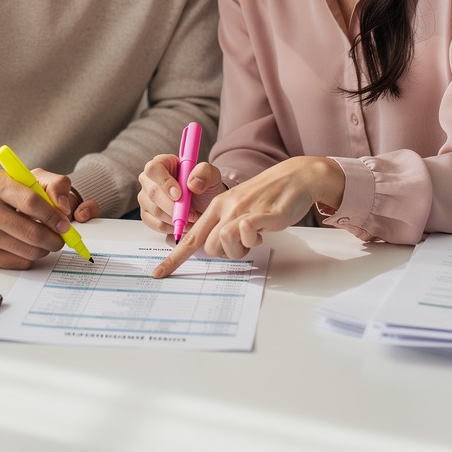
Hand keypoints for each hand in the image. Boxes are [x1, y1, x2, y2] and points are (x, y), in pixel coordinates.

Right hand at [0, 169, 94, 268]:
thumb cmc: (6, 191)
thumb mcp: (30, 177)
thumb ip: (55, 184)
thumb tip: (65, 208)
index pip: (31, 202)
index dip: (53, 215)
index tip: (65, 223)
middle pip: (31, 232)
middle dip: (54, 238)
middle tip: (61, 237)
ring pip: (28, 251)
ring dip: (45, 248)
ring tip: (46, 239)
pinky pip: (19, 262)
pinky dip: (32, 256)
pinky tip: (30, 245)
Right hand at [137, 154, 225, 236]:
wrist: (205, 205)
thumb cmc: (204, 187)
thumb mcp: (211, 175)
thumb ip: (204, 173)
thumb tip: (192, 184)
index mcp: (161, 163)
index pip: (154, 169)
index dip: (165, 183)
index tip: (179, 195)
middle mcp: (149, 179)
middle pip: (152, 192)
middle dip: (173, 206)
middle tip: (191, 214)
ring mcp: (146, 197)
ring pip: (154, 210)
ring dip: (175, 218)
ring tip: (192, 219)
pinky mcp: (147, 214)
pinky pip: (155, 224)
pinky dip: (171, 228)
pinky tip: (183, 224)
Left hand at [152, 156, 344, 277]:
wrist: (292, 178)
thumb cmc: (265, 197)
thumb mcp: (237, 208)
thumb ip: (223, 227)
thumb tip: (214, 248)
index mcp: (216, 206)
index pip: (190, 237)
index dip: (175, 258)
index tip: (159, 274)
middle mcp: (225, 207)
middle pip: (209, 247)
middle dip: (224, 253)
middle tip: (243, 242)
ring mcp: (243, 209)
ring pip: (225, 243)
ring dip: (240, 248)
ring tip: (254, 235)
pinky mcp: (263, 213)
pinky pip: (246, 230)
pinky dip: (250, 236)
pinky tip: (260, 231)